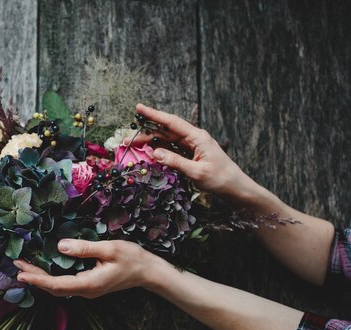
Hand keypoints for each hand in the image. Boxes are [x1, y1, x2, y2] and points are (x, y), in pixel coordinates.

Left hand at [14, 239, 167, 298]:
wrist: (149, 272)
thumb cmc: (132, 259)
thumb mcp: (109, 249)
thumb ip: (84, 248)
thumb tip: (60, 247)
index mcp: (88, 284)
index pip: (56, 285)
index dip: (37, 280)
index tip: (21, 274)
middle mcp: (85, 291)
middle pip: (54, 288)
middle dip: (34, 278)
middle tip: (16, 266)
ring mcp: (87, 290)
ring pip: (59, 287)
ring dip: (41, 278)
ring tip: (25, 267)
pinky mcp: (90, 285)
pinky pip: (65, 284)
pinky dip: (51, 277)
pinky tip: (44, 269)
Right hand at [126, 103, 256, 202]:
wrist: (235, 188)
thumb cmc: (220, 179)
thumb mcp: (196, 172)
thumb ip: (175, 161)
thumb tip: (154, 152)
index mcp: (197, 137)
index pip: (171, 122)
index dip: (154, 115)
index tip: (139, 108)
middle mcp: (193, 138)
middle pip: (165, 132)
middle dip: (145, 134)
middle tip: (127, 140)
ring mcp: (192, 146)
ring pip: (167, 140)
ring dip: (150, 143)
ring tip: (133, 146)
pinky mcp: (191, 154)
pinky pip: (171, 149)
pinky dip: (159, 150)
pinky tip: (148, 153)